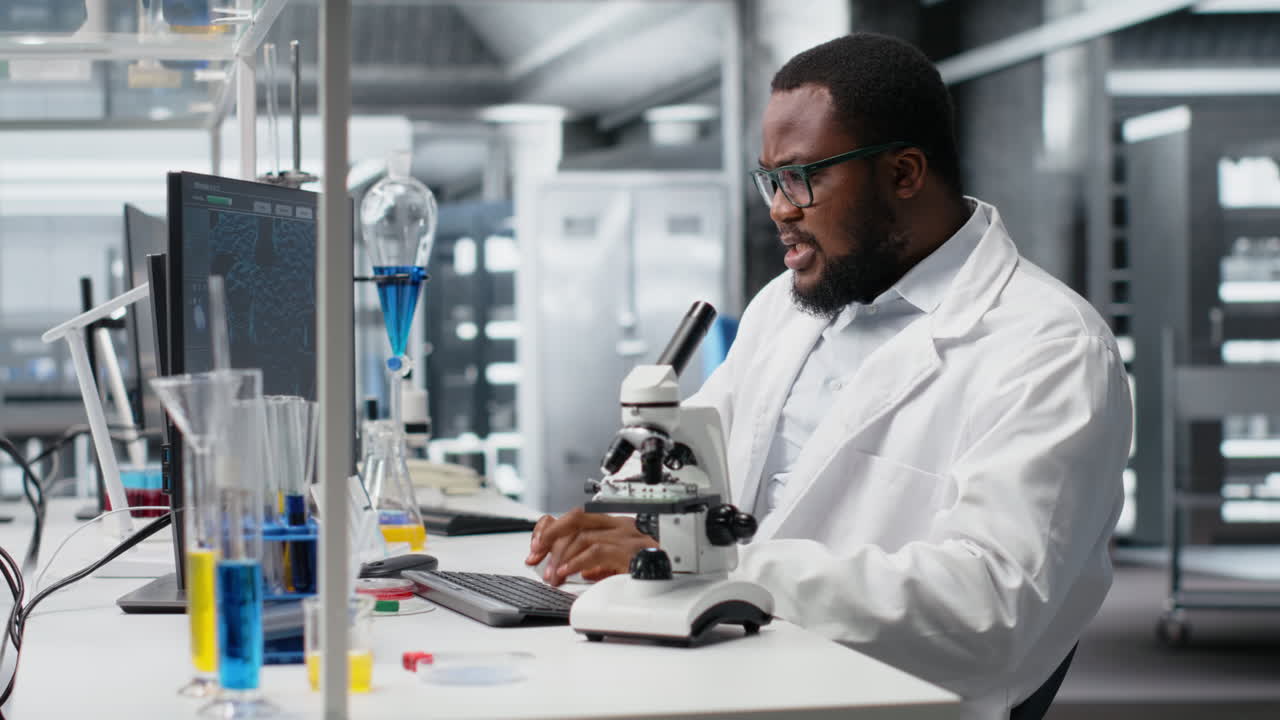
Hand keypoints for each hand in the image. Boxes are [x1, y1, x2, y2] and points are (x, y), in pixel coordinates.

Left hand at [525, 507, 657, 585]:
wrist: (689, 574)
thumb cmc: (664, 568)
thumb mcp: (625, 565)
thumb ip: (603, 565)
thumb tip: (583, 571)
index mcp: (619, 525)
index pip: (577, 516)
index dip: (552, 528)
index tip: (537, 547)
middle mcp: (622, 525)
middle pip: (575, 519)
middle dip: (549, 537)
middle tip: (535, 559)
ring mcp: (628, 536)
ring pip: (582, 536)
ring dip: (560, 556)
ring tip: (551, 575)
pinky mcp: (632, 550)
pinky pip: (596, 551)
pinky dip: (575, 563)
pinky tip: (565, 574)